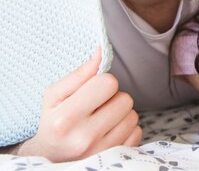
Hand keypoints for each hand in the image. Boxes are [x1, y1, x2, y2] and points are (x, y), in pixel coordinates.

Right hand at [18, 48, 141, 161]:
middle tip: (97, 107)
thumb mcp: (55, 96)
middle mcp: (84, 138)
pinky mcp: (116, 158)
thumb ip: (80, 73)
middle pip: (125, 100)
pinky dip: (126, 129)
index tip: (92, 91)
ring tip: (102, 120)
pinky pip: (137, 132)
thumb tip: (101, 50)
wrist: (51, 159)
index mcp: (65, 118)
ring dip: (121, 114)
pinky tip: (109, 133)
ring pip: (133, 116)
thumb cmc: (53, 122)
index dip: (102, 82)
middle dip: (113, 99)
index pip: (108, 83)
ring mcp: (102, 152)